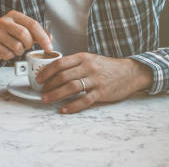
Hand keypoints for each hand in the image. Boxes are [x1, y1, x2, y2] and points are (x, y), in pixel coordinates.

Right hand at [0, 10, 51, 62]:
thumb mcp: (21, 29)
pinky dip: (11, 56)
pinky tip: (6, 51)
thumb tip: (50, 38)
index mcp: (13, 15)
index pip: (32, 24)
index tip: (49, 47)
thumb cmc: (7, 36)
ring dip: (20, 51)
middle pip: (24, 34)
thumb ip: (36, 33)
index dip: (43, 37)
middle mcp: (4, 21)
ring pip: (17, 46)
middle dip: (29, 44)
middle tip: (27, 46)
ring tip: (15, 48)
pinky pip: (8, 54)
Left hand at [37, 53, 152, 113]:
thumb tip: (53, 70)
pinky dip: (72, 106)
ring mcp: (95, 80)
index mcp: (83, 57)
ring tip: (46, 99)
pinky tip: (64, 109)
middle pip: (63, 75)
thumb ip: (74, 64)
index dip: (47, 71)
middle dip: (49, 84)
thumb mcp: (90, 59)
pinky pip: (84, 100)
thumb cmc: (107, 67)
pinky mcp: (102, 92)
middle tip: (40, 91)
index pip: (60, 63)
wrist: (130, 72)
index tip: (38, 78)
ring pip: (71, 87)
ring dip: (56, 94)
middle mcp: (88, 67)